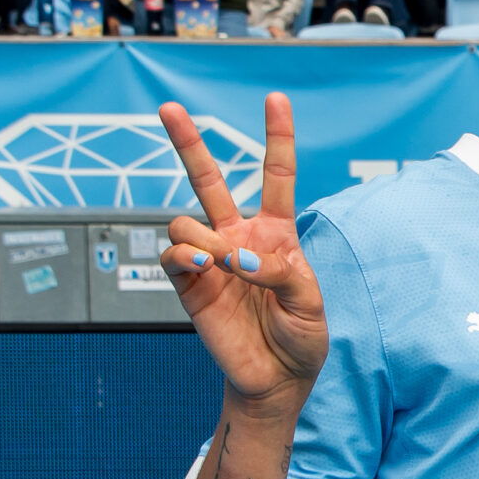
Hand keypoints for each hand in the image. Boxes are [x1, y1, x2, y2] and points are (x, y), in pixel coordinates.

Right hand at [158, 95, 326, 408]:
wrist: (276, 379)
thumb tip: (236, 257)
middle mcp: (239, 237)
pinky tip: (204, 268)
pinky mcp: (187, 284)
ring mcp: (210, 258)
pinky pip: (173, 254)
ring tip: (222, 264)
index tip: (275, 99)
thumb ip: (281, 272)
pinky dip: (187, 256)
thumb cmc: (300, 337)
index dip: (278, 137)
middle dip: (187, 142)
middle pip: (209, 179)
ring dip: (203, 237)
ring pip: (184, 219)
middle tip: (168, 107)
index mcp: (276, 232)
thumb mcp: (310, 302)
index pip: (276, 175)